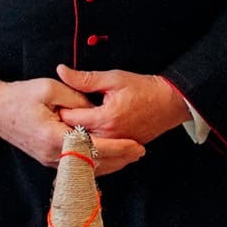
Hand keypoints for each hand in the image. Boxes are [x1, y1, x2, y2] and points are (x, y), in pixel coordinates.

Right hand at [0, 72, 143, 174]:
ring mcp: (50, 161)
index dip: (119, 148)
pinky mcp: (50, 160)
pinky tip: (111, 159)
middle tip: (141, 152)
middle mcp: (53, 156)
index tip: (137, 145)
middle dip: (120, 158)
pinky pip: (78, 167)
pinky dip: (97, 164)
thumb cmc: (21, 97)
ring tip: (132, 156)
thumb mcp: (51, 89)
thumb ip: (77, 100)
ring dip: (111, 163)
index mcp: (55, 138)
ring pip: (87, 169)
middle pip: (94, 163)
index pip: (95, 148)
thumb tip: (98, 110)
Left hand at [55, 66, 191, 152]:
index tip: (56, 105)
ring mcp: (115, 145)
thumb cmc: (145, 89)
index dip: (59, 111)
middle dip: (65, 128)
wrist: (170, 103)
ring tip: (70, 127)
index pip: (70, 120)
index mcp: (105, 118)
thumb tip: (62, 71)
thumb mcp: (114, 78)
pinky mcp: (122, 150)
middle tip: (58, 117)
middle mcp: (109, 136)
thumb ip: (85, 79)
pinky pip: (100, 154)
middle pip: (74, 137)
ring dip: (76, 139)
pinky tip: (86, 140)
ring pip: (86, 148)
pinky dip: (90, 148)